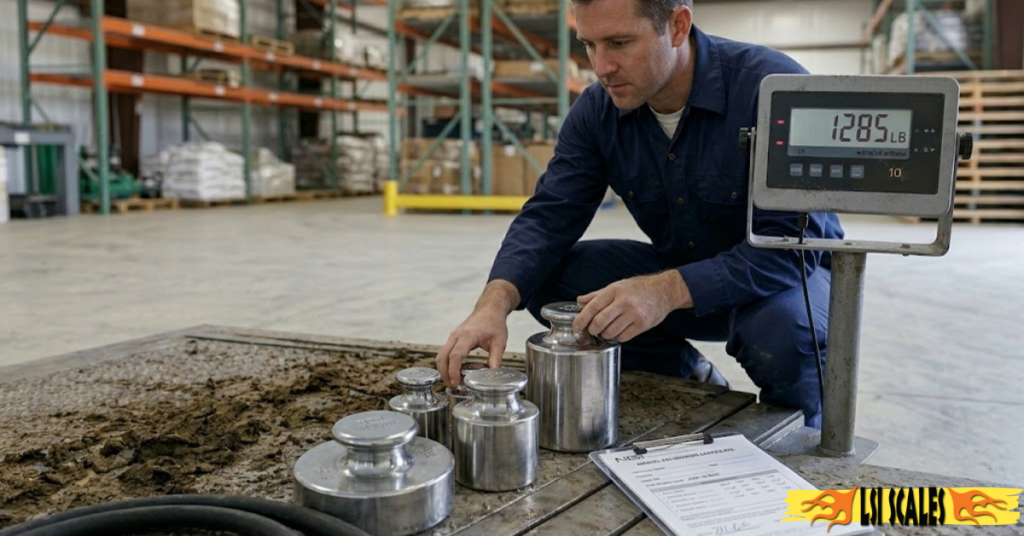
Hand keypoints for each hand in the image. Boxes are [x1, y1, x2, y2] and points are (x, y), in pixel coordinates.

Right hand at [435, 307, 508, 386]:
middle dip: (444, 373)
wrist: (489, 309)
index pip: (456, 355)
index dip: (453, 371)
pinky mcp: (453, 338)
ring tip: (453, 381)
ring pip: (441, 355)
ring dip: (443, 369)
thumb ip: (496, 359)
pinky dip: (445, 363)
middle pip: (443, 356)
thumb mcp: (499, 342)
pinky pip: (444, 352)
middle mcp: (457, 335)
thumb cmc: (494, 323)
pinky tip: (454, 372)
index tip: (456, 382)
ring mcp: (453, 336)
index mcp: (468, 335)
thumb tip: (493, 375)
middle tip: (453, 386)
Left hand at [572, 270, 691, 342]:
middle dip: (592, 329)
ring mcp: (634, 314)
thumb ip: (597, 295)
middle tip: (593, 329)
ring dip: (605, 334)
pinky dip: (617, 337)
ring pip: (611, 332)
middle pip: (600, 322)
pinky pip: (623, 337)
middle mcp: (624, 302)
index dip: (581, 319)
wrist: (664, 291)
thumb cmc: (639, 288)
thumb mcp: (617, 286)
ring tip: (607, 329)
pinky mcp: (643, 324)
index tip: (576, 327)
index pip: (593, 307)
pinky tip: (619, 331)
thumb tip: (579, 301)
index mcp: (615, 290)